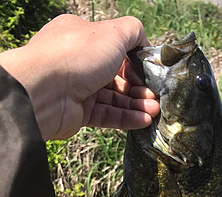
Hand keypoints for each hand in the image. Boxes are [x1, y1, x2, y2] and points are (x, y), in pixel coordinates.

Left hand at [0, 15, 159, 140]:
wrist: (44, 91)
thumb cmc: (78, 55)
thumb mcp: (112, 33)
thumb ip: (133, 32)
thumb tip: (144, 43)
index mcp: (83, 38)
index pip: (116, 50)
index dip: (136, 61)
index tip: (151, 72)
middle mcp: (80, 62)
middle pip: (118, 76)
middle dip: (139, 86)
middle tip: (157, 96)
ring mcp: (79, 89)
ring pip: (114, 97)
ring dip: (137, 104)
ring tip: (155, 110)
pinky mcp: (80, 113)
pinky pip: (107, 115)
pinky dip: (127, 117)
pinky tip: (144, 120)